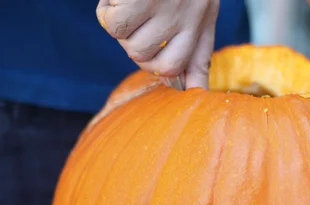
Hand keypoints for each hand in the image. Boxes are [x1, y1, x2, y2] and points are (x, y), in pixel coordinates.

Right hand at [96, 0, 218, 88]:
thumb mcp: (202, 14)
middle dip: (131, 39)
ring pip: (125, 41)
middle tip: (136, 12)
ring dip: (117, 20)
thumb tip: (195, 90)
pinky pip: (112, 22)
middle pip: (142, 57)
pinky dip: (106, 7)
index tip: (150, 47)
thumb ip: (198, 54)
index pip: (173, 69)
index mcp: (199, 24)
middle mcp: (185, 18)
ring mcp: (163, 5)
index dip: (154, 65)